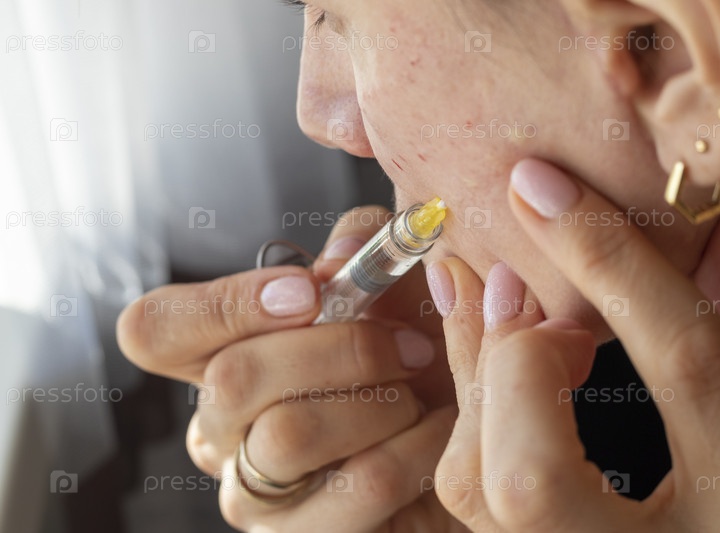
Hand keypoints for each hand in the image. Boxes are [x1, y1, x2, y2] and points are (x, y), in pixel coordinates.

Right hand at [117, 206, 459, 531]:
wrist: (464, 430)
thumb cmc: (415, 354)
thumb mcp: (392, 281)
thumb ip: (360, 245)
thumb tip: (334, 262)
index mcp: (222, 358)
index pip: (155, 329)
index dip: (223, 303)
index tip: (310, 291)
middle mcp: (220, 430)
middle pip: (232, 377)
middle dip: (342, 349)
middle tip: (409, 345)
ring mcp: (254, 493)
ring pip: (288, 436)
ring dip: (381, 401)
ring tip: (421, 394)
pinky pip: (359, 483)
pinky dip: (416, 446)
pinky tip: (435, 432)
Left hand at [431, 158, 719, 531]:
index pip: (681, 365)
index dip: (610, 260)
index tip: (541, 186)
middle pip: (532, 471)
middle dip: (515, 357)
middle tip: (528, 298)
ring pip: (476, 486)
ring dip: (478, 380)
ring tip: (513, 326)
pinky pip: (464, 492)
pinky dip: (469, 417)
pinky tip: (495, 374)